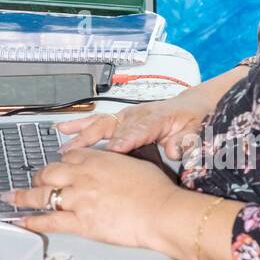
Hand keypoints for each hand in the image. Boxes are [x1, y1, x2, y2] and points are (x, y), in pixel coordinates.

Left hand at [1, 147, 179, 247]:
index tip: (57, 167)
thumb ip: (116, 164)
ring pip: (42, 195)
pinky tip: (19, 221)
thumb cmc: (156, 190)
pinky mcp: (79, 222)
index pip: (69, 156)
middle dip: (39, 178)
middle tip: (33, 183)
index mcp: (97, 159)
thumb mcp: (135, 164)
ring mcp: (78, 199)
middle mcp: (82, 175)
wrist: (160, 211)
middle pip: (49, 172)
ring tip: (11, 197)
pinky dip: (31, 221)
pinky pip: (49, 220)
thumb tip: (111, 168)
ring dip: (23, 196)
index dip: (60, 162)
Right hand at [57, 91, 214, 161]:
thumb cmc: (192, 118)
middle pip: (112, 127)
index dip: (124, 141)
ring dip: (80, 134)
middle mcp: (137, 115)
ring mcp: (127, 116)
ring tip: (63, 147)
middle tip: (77, 153)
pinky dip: (80, 124)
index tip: (114, 151)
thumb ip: (185, 140)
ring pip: (100, 123)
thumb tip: (173, 149)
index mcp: (156, 118)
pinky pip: (97, 121)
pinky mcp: (121, 119)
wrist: (192, 106)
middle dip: (93, 140)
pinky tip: (63, 129)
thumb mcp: (196, 130)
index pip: (137, 131)